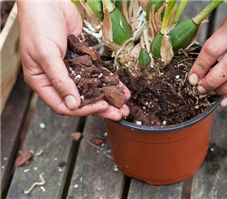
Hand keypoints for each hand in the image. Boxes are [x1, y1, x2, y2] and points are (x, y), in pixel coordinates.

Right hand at [18, 1, 129, 119]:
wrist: (48, 0)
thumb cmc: (39, 25)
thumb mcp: (46, 55)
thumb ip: (60, 80)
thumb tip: (73, 105)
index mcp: (42, 82)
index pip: (63, 105)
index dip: (83, 109)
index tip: (101, 107)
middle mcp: (57, 78)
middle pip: (81, 100)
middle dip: (100, 108)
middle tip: (119, 114)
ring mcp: (71, 69)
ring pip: (91, 89)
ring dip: (107, 97)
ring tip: (123, 105)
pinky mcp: (82, 59)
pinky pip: (97, 74)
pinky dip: (109, 81)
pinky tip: (121, 88)